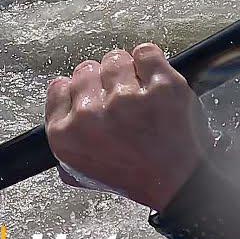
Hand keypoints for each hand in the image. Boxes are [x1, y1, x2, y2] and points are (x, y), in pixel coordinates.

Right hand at [44, 44, 207, 210]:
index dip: (78, 90)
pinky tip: (152, 78)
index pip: (59, 87)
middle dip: (101, 80)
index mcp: (66, 135)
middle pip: (85, 69)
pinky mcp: (159, 86)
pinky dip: (150, 61)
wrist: (180, 185)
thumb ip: (66, 145)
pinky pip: (146, 53)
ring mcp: (126, 98)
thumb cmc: (136, 179)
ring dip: (127, 71)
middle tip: (120, 99)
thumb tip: (62, 118)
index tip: (92, 95)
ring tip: (139, 92)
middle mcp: (90, 115)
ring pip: (115, 59)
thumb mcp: (84, 173)